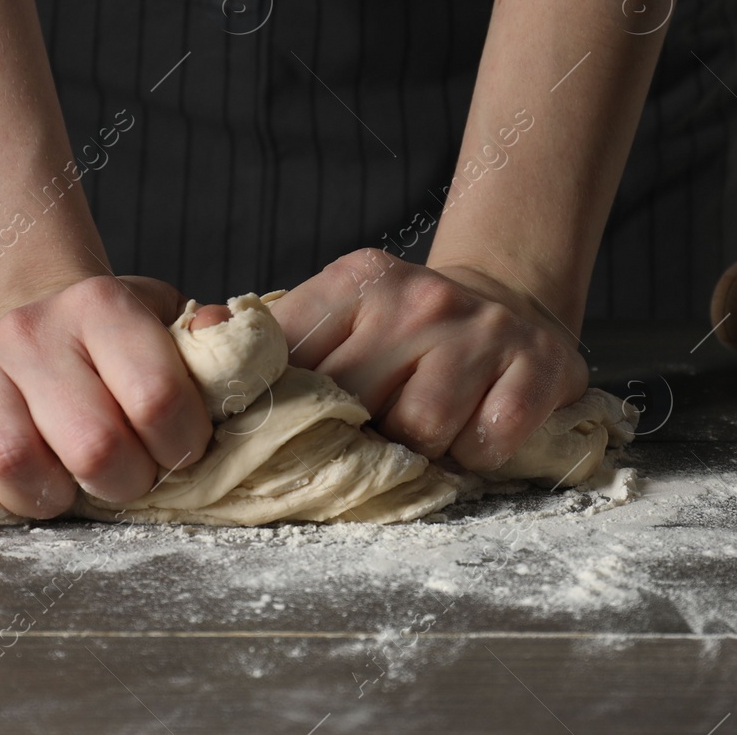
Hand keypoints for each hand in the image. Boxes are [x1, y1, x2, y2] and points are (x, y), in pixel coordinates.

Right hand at [0, 274, 220, 517]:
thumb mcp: (166, 323)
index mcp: (104, 306)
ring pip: (9, 458)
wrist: (35, 302)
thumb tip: (220, 331)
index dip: (179, 446)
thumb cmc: (113, 336)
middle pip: (90, 443)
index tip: (179, 453)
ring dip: (45, 498)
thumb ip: (205, 341)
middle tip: (127, 480)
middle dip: (122, 484)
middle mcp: (36, 326)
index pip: (156, 398)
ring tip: (64, 490)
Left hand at [268, 250, 588, 470]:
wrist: (511, 302)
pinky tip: (474, 430)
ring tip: (424, 433)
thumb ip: (272, 337)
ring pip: (423, 430)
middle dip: (356, 435)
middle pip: (356, 401)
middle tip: (367, 437)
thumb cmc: (405, 331)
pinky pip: (487, 443)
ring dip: (419, 451)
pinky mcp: (538, 367)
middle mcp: (420, 298)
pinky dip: (476, 455)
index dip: (279, 403)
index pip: (292, 350)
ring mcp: (482, 331)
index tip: (278, 432)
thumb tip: (199, 332)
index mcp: (358, 280)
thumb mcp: (338, 314)